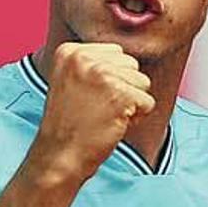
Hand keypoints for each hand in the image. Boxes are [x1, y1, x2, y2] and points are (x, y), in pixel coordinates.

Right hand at [28, 43, 154, 182]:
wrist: (59, 155)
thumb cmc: (70, 123)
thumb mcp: (72, 80)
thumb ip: (95, 62)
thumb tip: (127, 57)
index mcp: (70, 51)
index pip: (116, 52)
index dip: (111, 79)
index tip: (89, 96)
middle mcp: (84, 57)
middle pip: (132, 65)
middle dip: (123, 89)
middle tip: (98, 108)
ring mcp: (102, 74)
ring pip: (142, 82)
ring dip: (131, 103)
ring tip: (105, 116)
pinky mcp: (119, 94)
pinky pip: (148, 102)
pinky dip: (137, 118)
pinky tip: (113, 124)